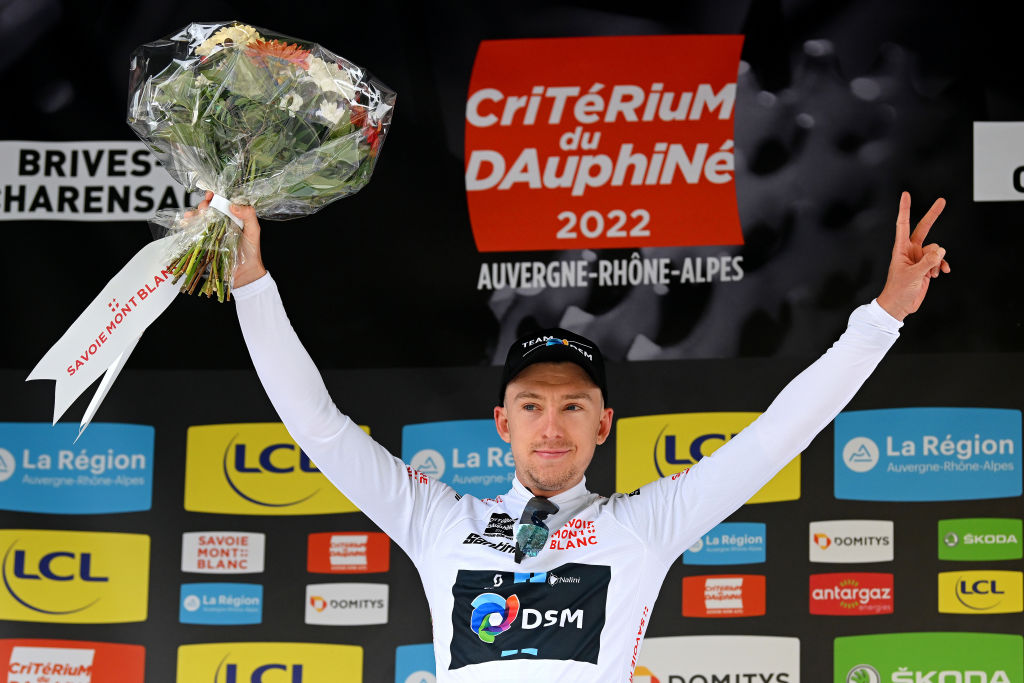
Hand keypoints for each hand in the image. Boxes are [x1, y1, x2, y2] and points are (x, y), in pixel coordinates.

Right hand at [190, 191, 266, 287]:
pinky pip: (195, 229)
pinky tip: (186, 222)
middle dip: (205, 204)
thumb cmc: (251, 251)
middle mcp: (223, 220)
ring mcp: (213, 230)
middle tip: (205, 207)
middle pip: (210, 207)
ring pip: (201, 217)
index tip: (212, 194)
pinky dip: (189, 224)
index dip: (217, 195)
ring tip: (194, 215)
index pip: (224, 200)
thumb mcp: (253, 231)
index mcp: (235, 215)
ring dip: (195, 213)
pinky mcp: (206, 240)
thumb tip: (233, 205)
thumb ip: (248, 215)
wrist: (245, 272)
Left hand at [876, 191, 949, 320]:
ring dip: (937, 260)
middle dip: (933, 216)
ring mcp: (919, 258)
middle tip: (942, 200)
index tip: (906, 195)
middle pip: (923, 229)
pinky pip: (939, 260)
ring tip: (930, 273)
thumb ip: (928, 262)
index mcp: (901, 249)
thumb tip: (941, 250)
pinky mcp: (926, 267)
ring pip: (936, 250)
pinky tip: (940, 273)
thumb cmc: (898, 291)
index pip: (903, 224)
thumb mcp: (913, 275)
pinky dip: (941, 266)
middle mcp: (911, 251)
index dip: (905, 209)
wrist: (899, 306)